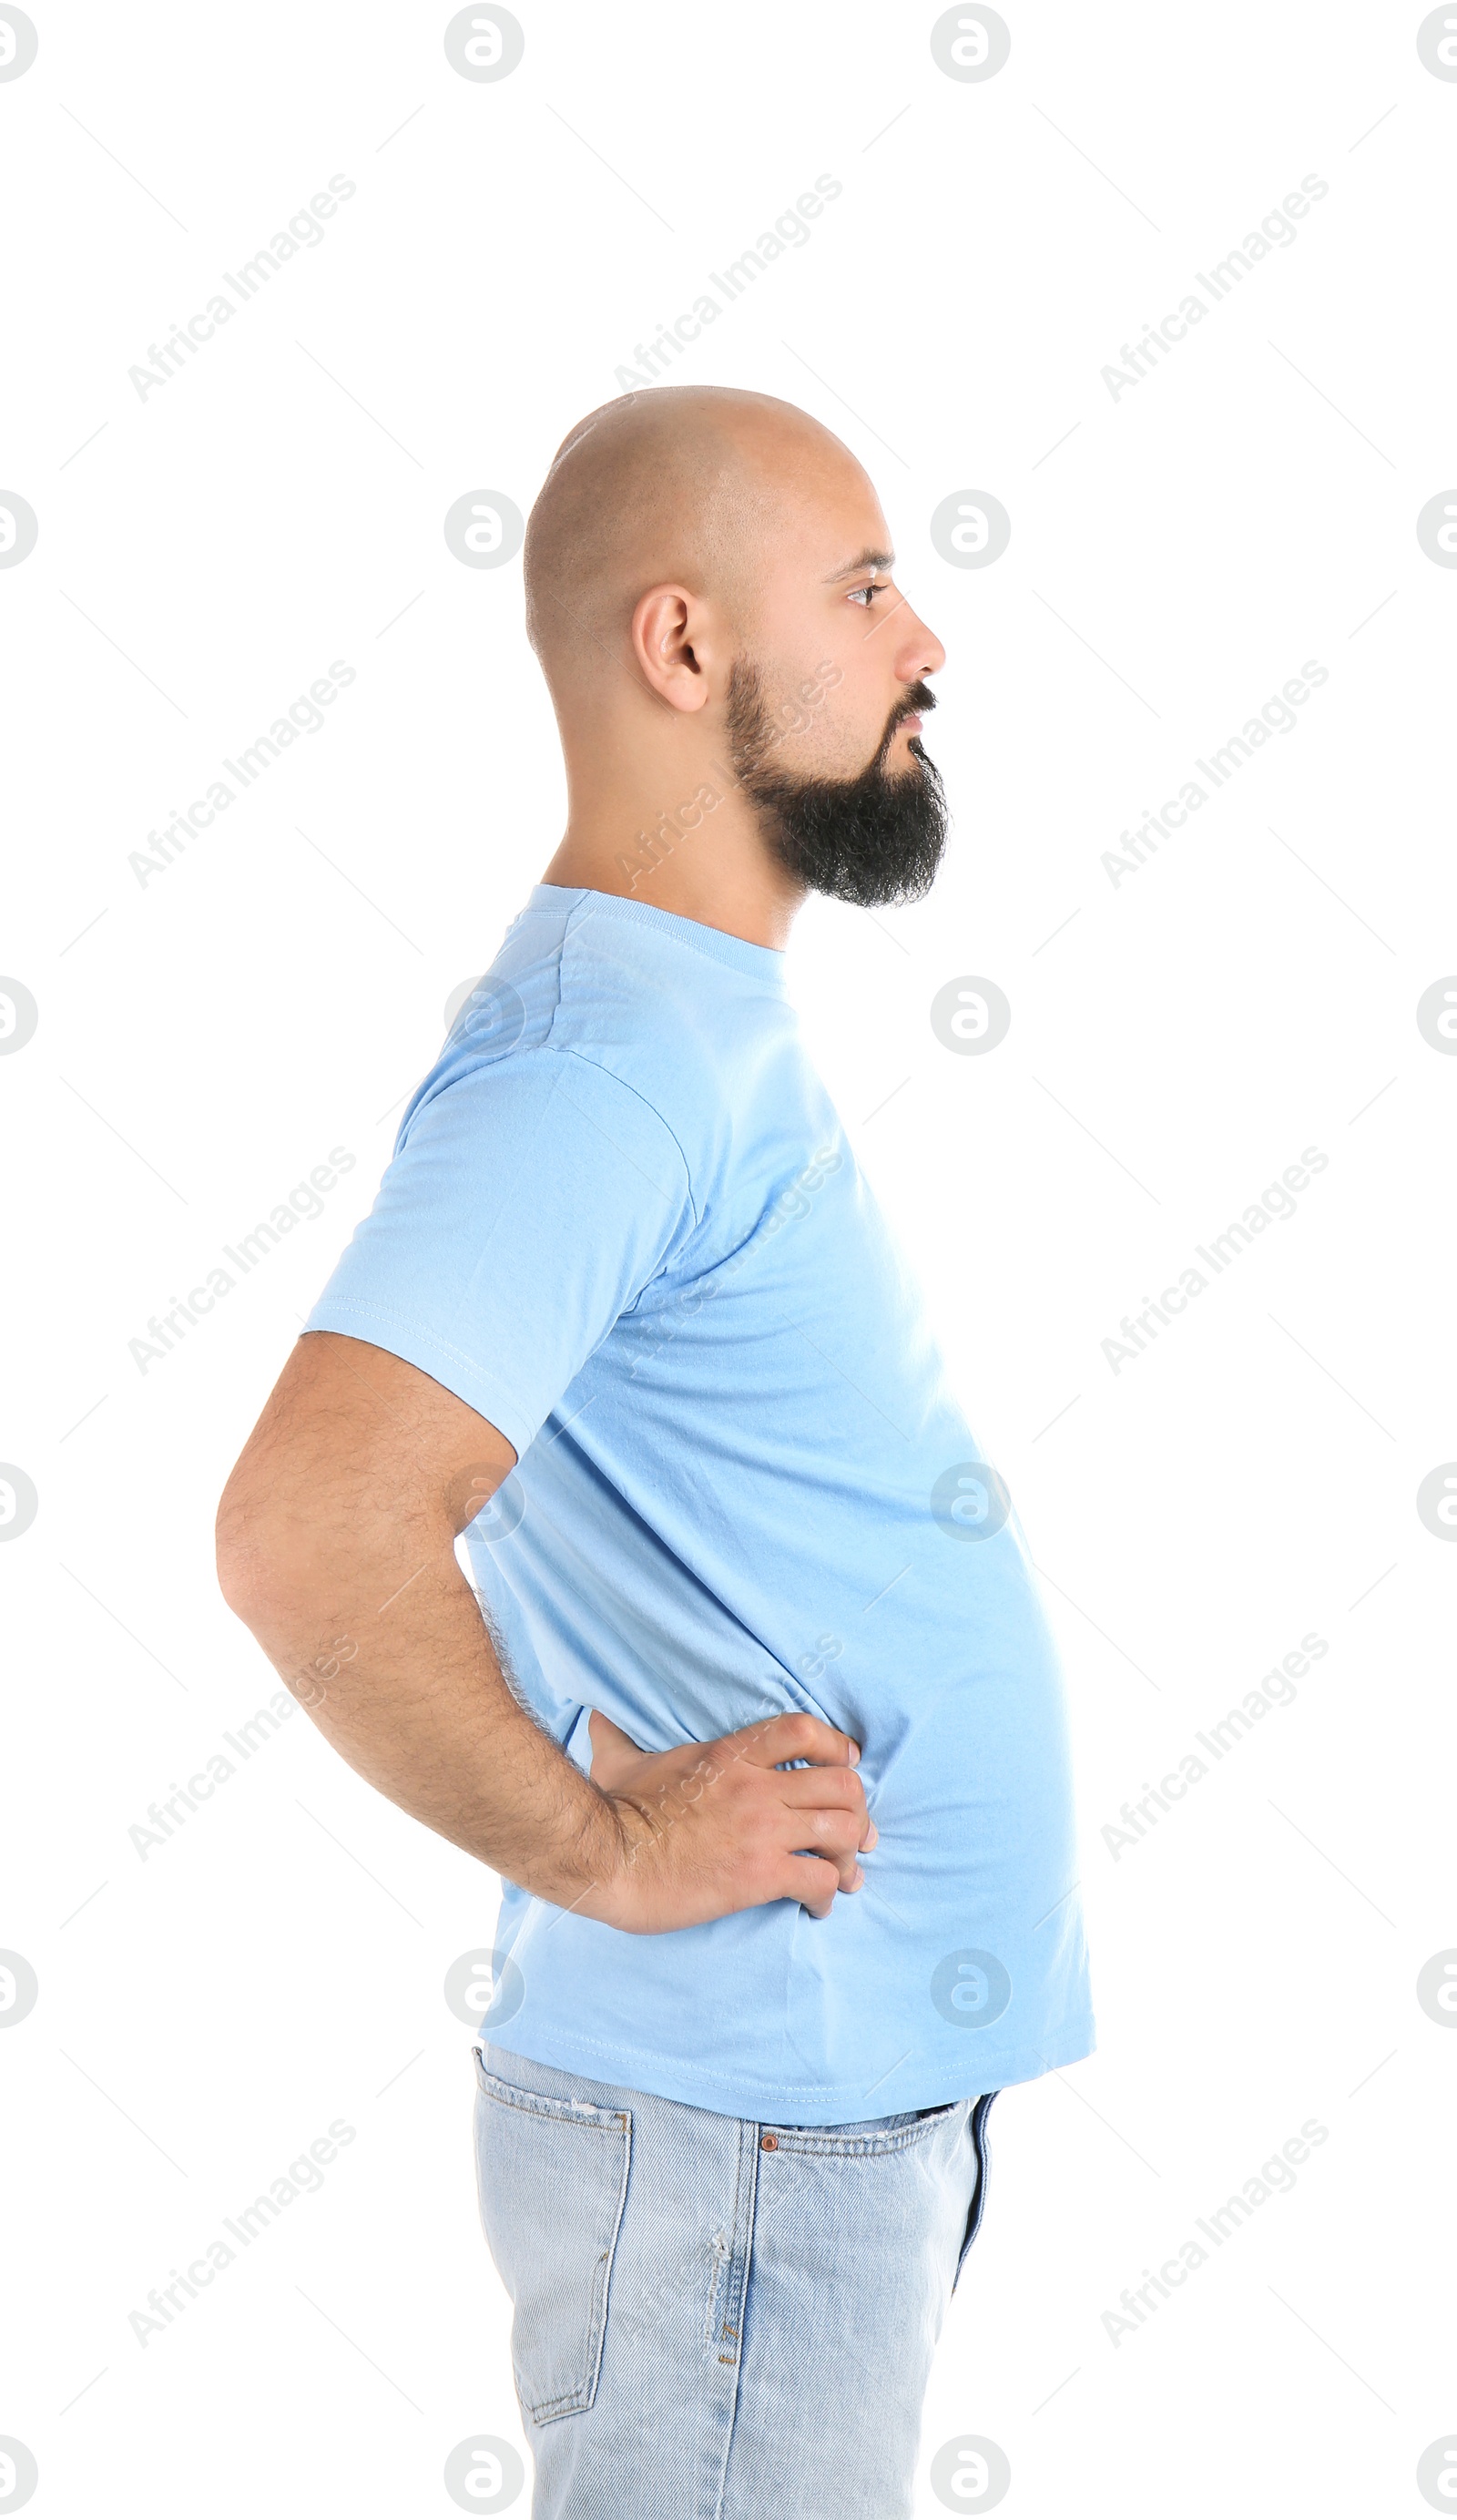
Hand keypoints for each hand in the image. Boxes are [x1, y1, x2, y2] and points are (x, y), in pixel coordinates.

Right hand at [576, 1708, 877, 1934]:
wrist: (607, 1859)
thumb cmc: (613, 1811)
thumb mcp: (619, 1759)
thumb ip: (617, 1733)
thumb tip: (596, 1714)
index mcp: (730, 1754)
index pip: (804, 1731)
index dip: (838, 1747)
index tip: (849, 1764)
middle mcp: (756, 1787)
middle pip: (842, 1785)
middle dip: (857, 1811)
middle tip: (855, 1834)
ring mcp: (762, 1830)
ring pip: (842, 1831)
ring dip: (849, 1857)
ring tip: (844, 1875)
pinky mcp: (759, 1875)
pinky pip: (820, 1881)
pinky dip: (828, 1896)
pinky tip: (818, 1907)